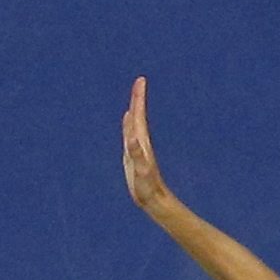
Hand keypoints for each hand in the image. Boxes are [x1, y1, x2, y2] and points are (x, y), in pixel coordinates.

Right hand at [121, 76, 172, 212]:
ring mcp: (137, 147)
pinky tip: (127, 120)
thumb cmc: (147, 186)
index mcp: (141, 141)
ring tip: (134, 96)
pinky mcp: (132, 155)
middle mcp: (140, 141)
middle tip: (140, 81)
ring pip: (134, 123)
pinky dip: (127, 125)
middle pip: (138, 115)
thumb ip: (137, 154)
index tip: (141, 81)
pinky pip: (129, 135)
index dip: (139, 98)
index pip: (139, 115)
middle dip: (138, 98)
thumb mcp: (141, 170)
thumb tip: (132, 137)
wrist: (153, 198)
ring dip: (134, 109)